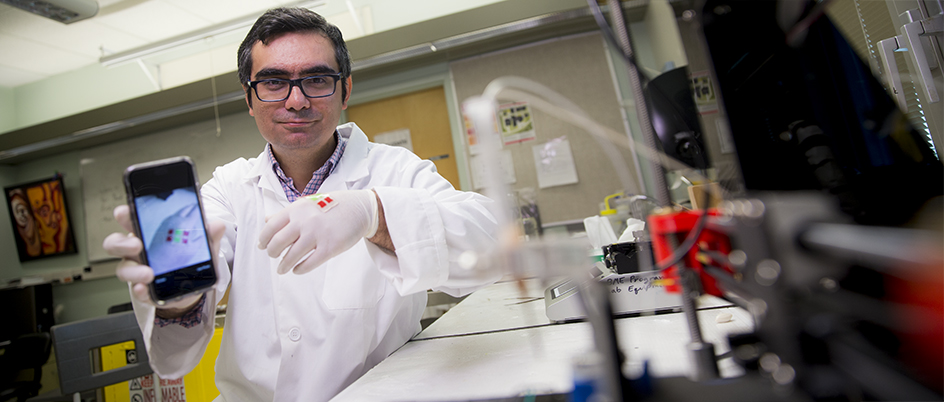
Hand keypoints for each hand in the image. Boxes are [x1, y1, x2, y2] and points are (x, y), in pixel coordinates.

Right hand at [103, 205, 225, 313]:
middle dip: (122, 243)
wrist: (193, 288)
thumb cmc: (190, 259)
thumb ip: (208, 235)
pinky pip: (137, 291)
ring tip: (148, 273)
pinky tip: (145, 288)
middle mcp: (138, 251)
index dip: (124, 215)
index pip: (130, 221)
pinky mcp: (144, 290)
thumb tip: (216, 225)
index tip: (124, 211)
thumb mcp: (202, 245)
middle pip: (116, 243)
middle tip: (136, 244)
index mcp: (149, 234)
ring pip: (123, 269)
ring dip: (133, 271)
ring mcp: (138, 271)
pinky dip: (140, 290)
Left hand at [258, 189, 378, 274]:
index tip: (262, 246)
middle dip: (272, 252)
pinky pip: (309, 263)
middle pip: (278, 242)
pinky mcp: (330, 247)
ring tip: (282, 269)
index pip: (271, 226)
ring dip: (283, 265)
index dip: (263, 239)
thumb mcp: (307, 204)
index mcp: (297, 209)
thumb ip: (287, 213)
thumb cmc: (332, 206)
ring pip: (292, 256)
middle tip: (273, 256)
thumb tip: (267, 220)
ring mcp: (318, 235)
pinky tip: (297, 270)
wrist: (359, 208)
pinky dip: (300, 269)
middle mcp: (305, 221)